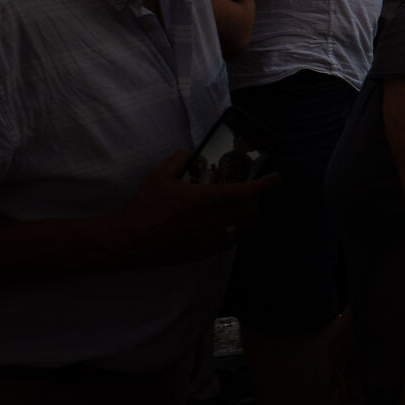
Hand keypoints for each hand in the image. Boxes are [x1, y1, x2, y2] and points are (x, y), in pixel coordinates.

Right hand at [101, 151, 271, 263]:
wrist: (128, 241)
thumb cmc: (144, 208)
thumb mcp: (159, 176)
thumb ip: (178, 159)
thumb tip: (190, 152)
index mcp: (204, 200)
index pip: (246, 192)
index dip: (265, 184)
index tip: (276, 177)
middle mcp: (212, 221)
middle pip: (251, 211)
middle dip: (257, 199)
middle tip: (253, 191)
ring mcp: (209, 239)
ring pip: (243, 228)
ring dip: (247, 216)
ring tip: (242, 207)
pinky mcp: (203, 252)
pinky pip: (230, 241)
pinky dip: (235, 231)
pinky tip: (226, 225)